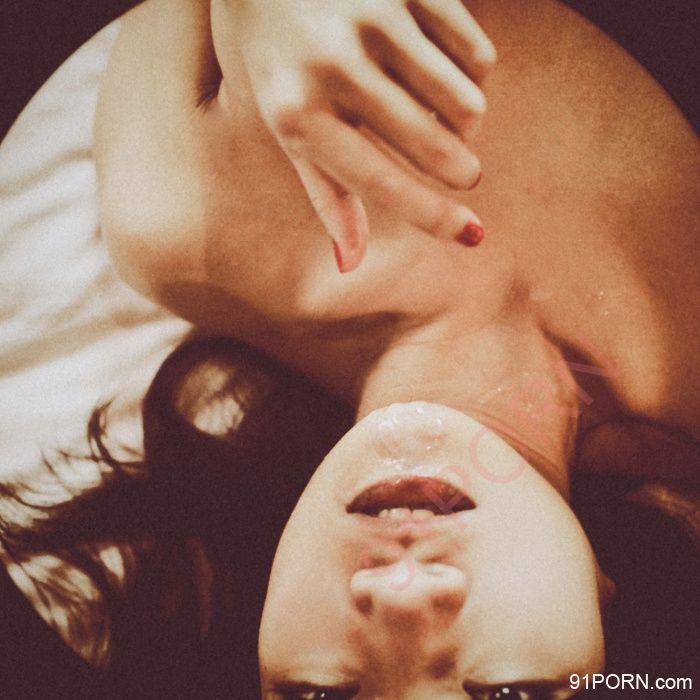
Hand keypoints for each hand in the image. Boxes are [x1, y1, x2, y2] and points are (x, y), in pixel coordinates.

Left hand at [216, 0, 495, 271]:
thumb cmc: (281, 61)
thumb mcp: (289, 128)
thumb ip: (326, 192)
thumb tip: (350, 261)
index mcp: (298, 113)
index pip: (380, 181)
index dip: (433, 215)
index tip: (472, 235)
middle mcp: (334, 64)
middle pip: (435, 144)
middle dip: (462, 170)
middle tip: (466, 173)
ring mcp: (374, 17)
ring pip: (466, 101)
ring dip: (466, 123)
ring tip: (445, 118)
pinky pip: (478, 54)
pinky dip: (472, 75)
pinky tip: (447, 72)